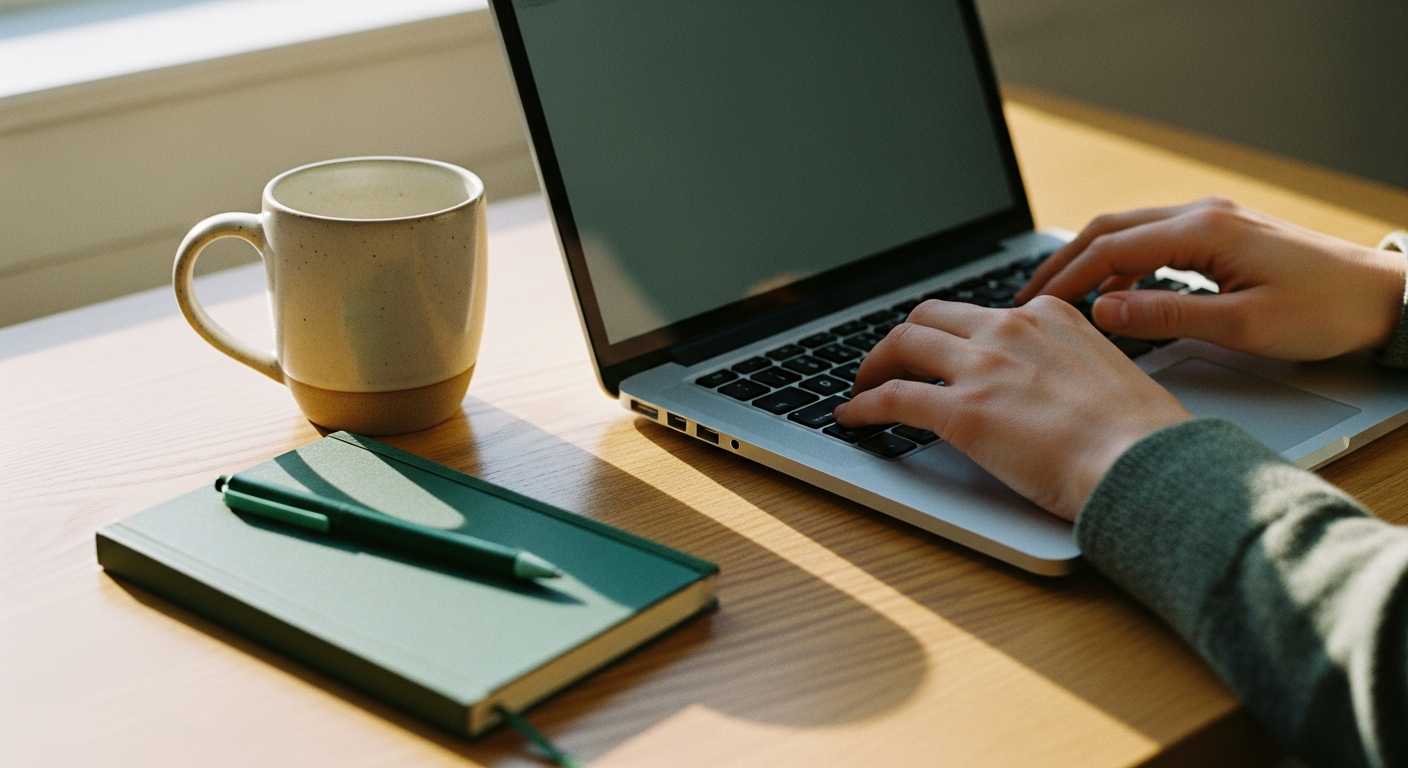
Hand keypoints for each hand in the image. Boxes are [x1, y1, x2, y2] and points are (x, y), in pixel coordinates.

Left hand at [833, 298, 1190, 520]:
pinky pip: (893, 397)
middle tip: (890, 364)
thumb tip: (1041, 386)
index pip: (980, 312)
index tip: (939, 351)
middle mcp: (1011, 329)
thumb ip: (1065, 365)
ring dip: (874, 365)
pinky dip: (863, 404)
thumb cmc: (1138, 437)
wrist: (1145, 464)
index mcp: (1049, 316)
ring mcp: (984, 367)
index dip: (949, 333)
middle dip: (902, 339)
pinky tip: (852, 417)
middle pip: (930, 317)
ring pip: (903, 344)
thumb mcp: (1103, 373)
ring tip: (863, 386)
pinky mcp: (962, 410)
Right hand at [1015, 197, 1405, 360]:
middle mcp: (1203, 215)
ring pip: (1129, 232)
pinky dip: (1120, 263)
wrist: (1385, 298)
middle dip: (1061, 262)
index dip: (1063, 279)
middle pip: (1109, 229)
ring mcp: (1213, 221)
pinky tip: (1112, 293)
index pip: (1109, 248)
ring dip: (1088, 261)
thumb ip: (1166, 315)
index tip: (1032, 307)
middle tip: (1026, 298)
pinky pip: (1154, 241)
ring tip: (1057, 297)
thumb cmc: (1326, 312)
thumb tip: (1104, 310)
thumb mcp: (1243, 325)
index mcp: (1202, 230)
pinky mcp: (1223, 235)